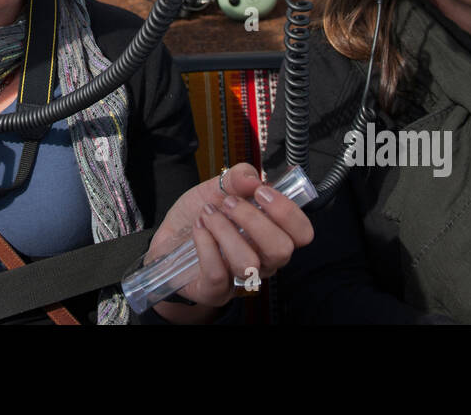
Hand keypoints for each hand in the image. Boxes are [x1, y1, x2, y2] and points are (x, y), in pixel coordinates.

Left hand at [146, 162, 313, 309]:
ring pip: (248, 263)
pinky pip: (217, 274)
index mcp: (272, 235)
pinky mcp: (214, 291)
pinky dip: (205, 244)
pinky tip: (198, 228)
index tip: (261, 192)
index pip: (302, 233)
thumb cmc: (202, 215)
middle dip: (253, 219)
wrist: (168, 240)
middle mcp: (263, 261)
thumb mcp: (218, 188)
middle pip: (281, 250)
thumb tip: (254, 178)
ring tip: (208, 214)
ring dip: (225, 231)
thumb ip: (238, 178)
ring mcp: (240, 280)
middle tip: (229, 203)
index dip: (288, 212)